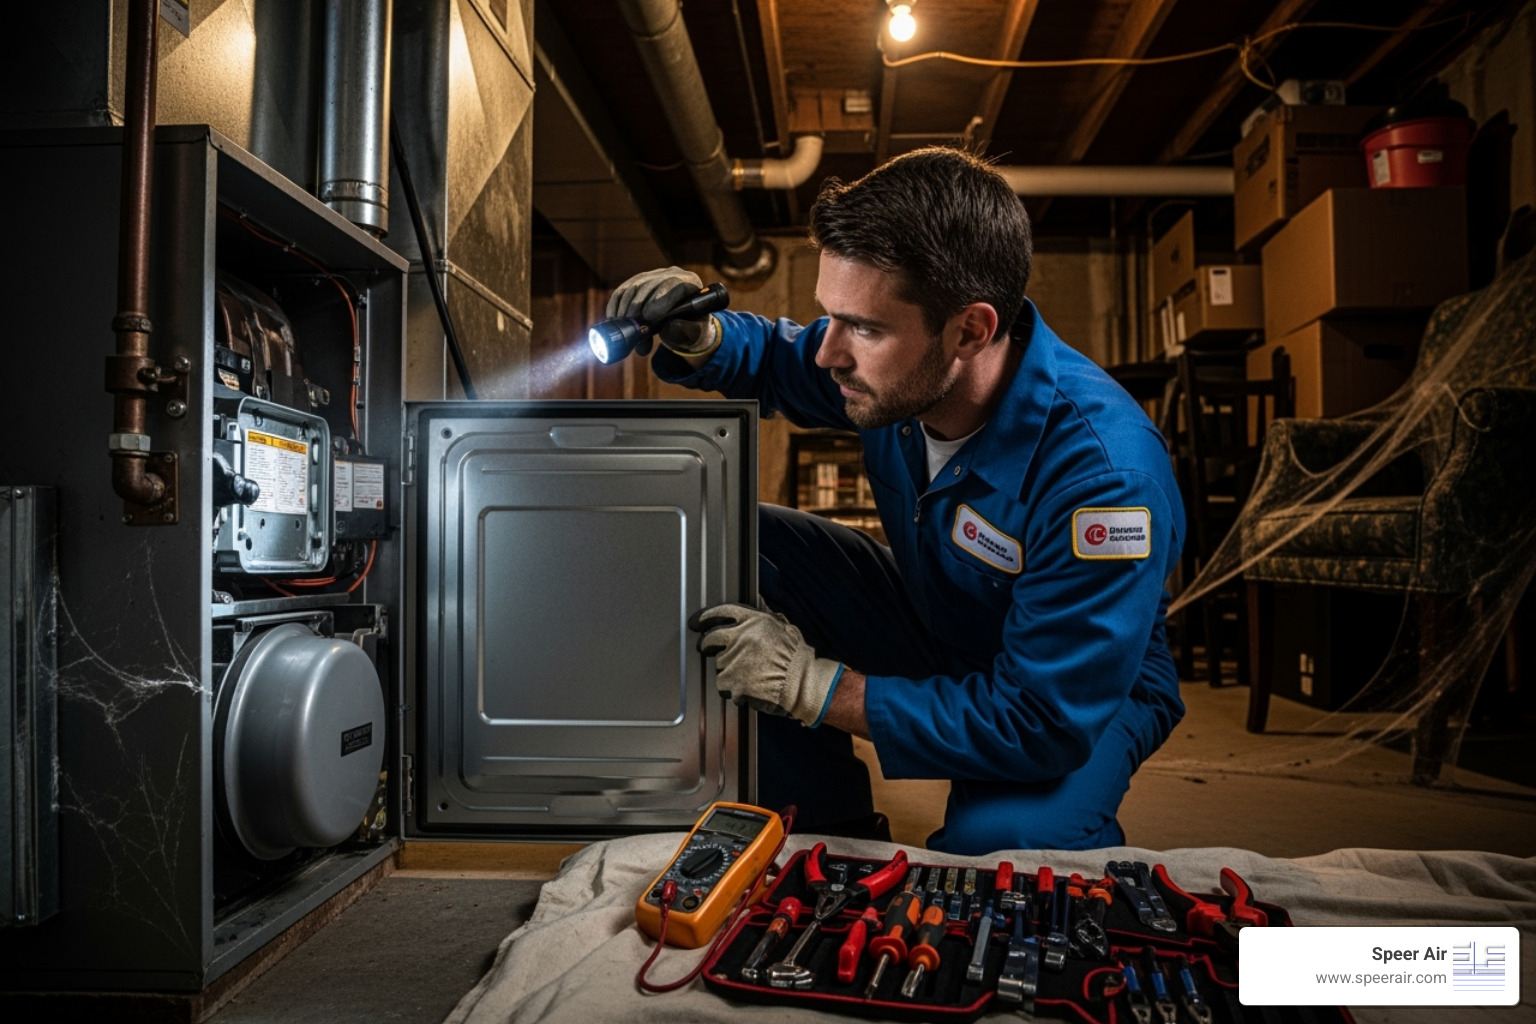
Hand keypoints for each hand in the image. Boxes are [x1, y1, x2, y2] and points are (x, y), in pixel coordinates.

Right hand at [605, 266, 717, 355]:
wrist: (683, 327)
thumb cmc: (690, 330)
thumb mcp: (693, 334)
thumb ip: (684, 331)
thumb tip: (670, 327)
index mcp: (690, 283)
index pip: (673, 284)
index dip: (659, 300)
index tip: (648, 317)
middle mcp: (671, 274)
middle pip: (649, 285)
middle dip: (637, 308)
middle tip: (633, 330)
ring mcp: (653, 276)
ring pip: (633, 287)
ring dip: (625, 310)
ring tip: (626, 331)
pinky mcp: (638, 282)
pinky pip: (622, 291)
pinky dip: (615, 306)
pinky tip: (615, 321)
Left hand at [688, 603, 842, 726]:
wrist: (804, 683)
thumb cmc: (797, 659)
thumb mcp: (784, 628)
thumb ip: (765, 619)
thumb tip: (753, 612)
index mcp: (754, 621)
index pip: (721, 612)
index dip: (706, 617)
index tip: (697, 622)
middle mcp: (742, 637)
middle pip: (711, 638)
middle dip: (706, 644)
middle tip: (705, 649)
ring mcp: (736, 660)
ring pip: (718, 664)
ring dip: (727, 670)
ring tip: (749, 676)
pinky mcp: (733, 682)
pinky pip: (723, 685)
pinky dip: (732, 689)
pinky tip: (748, 689)